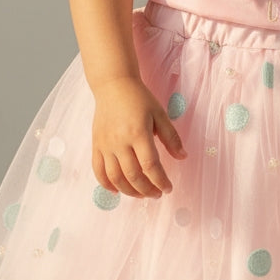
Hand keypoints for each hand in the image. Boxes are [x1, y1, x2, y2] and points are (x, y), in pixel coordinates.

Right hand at [91, 76, 186, 198]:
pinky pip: (98, 171)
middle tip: (157, 194)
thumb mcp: (159, 114)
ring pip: (115, 177)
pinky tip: (118, 190)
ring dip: (129, 191)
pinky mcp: (96, 145)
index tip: (168, 188)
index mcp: (138, 133)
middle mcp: (120, 142)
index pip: (151, 166)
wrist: (113, 85)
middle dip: (147, 190)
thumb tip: (183, 157)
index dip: (161, 181)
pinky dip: (107, 184)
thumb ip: (171, 137)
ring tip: (141, 194)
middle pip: (133, 176)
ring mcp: (105, 145)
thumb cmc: (139, 98)